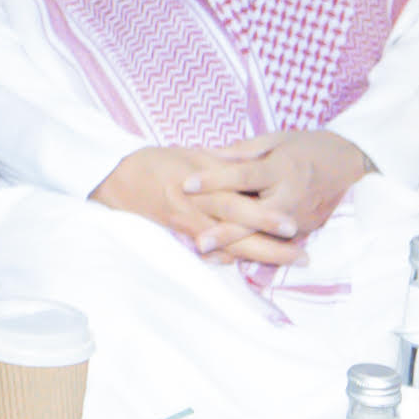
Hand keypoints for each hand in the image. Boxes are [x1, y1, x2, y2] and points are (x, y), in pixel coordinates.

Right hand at [93, 144, 297, 264]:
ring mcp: (188, 228)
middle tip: (302, 255)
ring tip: (289, 261)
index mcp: (201, 186)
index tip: (293, 225)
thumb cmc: (156, 162)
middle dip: (271, 247)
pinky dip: (231, 260)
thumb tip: (253, 163)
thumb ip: (223, 162)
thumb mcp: (192, 154)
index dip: (265, 218)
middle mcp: (196, 211)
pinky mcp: (180, 238)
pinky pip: (209, 255)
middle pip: (238, 234)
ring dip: (259, 257)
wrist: (116, 180)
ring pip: (228, 248)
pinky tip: (253, 265)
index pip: (238, 204)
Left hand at [207, 129, 376, 254]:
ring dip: (236, 246)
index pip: (243, 176)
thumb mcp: (278, 138)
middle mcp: (291, 195)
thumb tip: (209, 153)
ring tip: (206, 254)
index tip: (187, 184)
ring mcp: (300, 216)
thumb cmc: (308, 146)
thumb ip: (244, 149)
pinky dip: (252, 249)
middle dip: (226, 231)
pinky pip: (275, 240)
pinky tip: (226, 258)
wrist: (351, 162)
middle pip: (254, 216)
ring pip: (264, 235)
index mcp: (282, 167)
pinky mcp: (306, 229)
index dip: (215, 180)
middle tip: (199, 242)